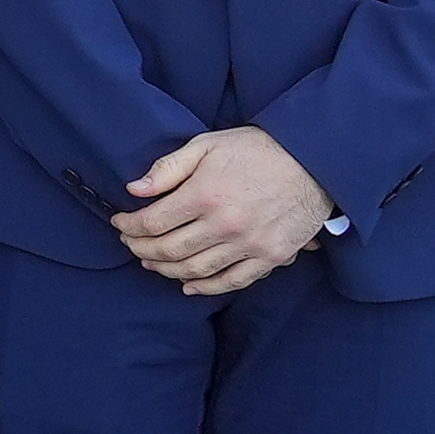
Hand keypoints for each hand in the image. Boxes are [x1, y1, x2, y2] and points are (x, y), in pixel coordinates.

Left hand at [115, 125, 332, 295]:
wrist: (314, 161)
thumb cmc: (257, 149)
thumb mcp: (207, 145)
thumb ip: (168, 168)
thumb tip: (135, 190)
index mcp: (205, 195)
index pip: (152, 223)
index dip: (129, 226)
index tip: (121, 222)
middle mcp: (225, 225)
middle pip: (169, 250)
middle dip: (141, 248)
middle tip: (130, 243)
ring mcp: (249, 245)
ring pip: (195, 270)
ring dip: (166, 270)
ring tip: (151, 262)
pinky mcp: (271, 257)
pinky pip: (232, 281)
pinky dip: (206, 288)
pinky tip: (188, 285)